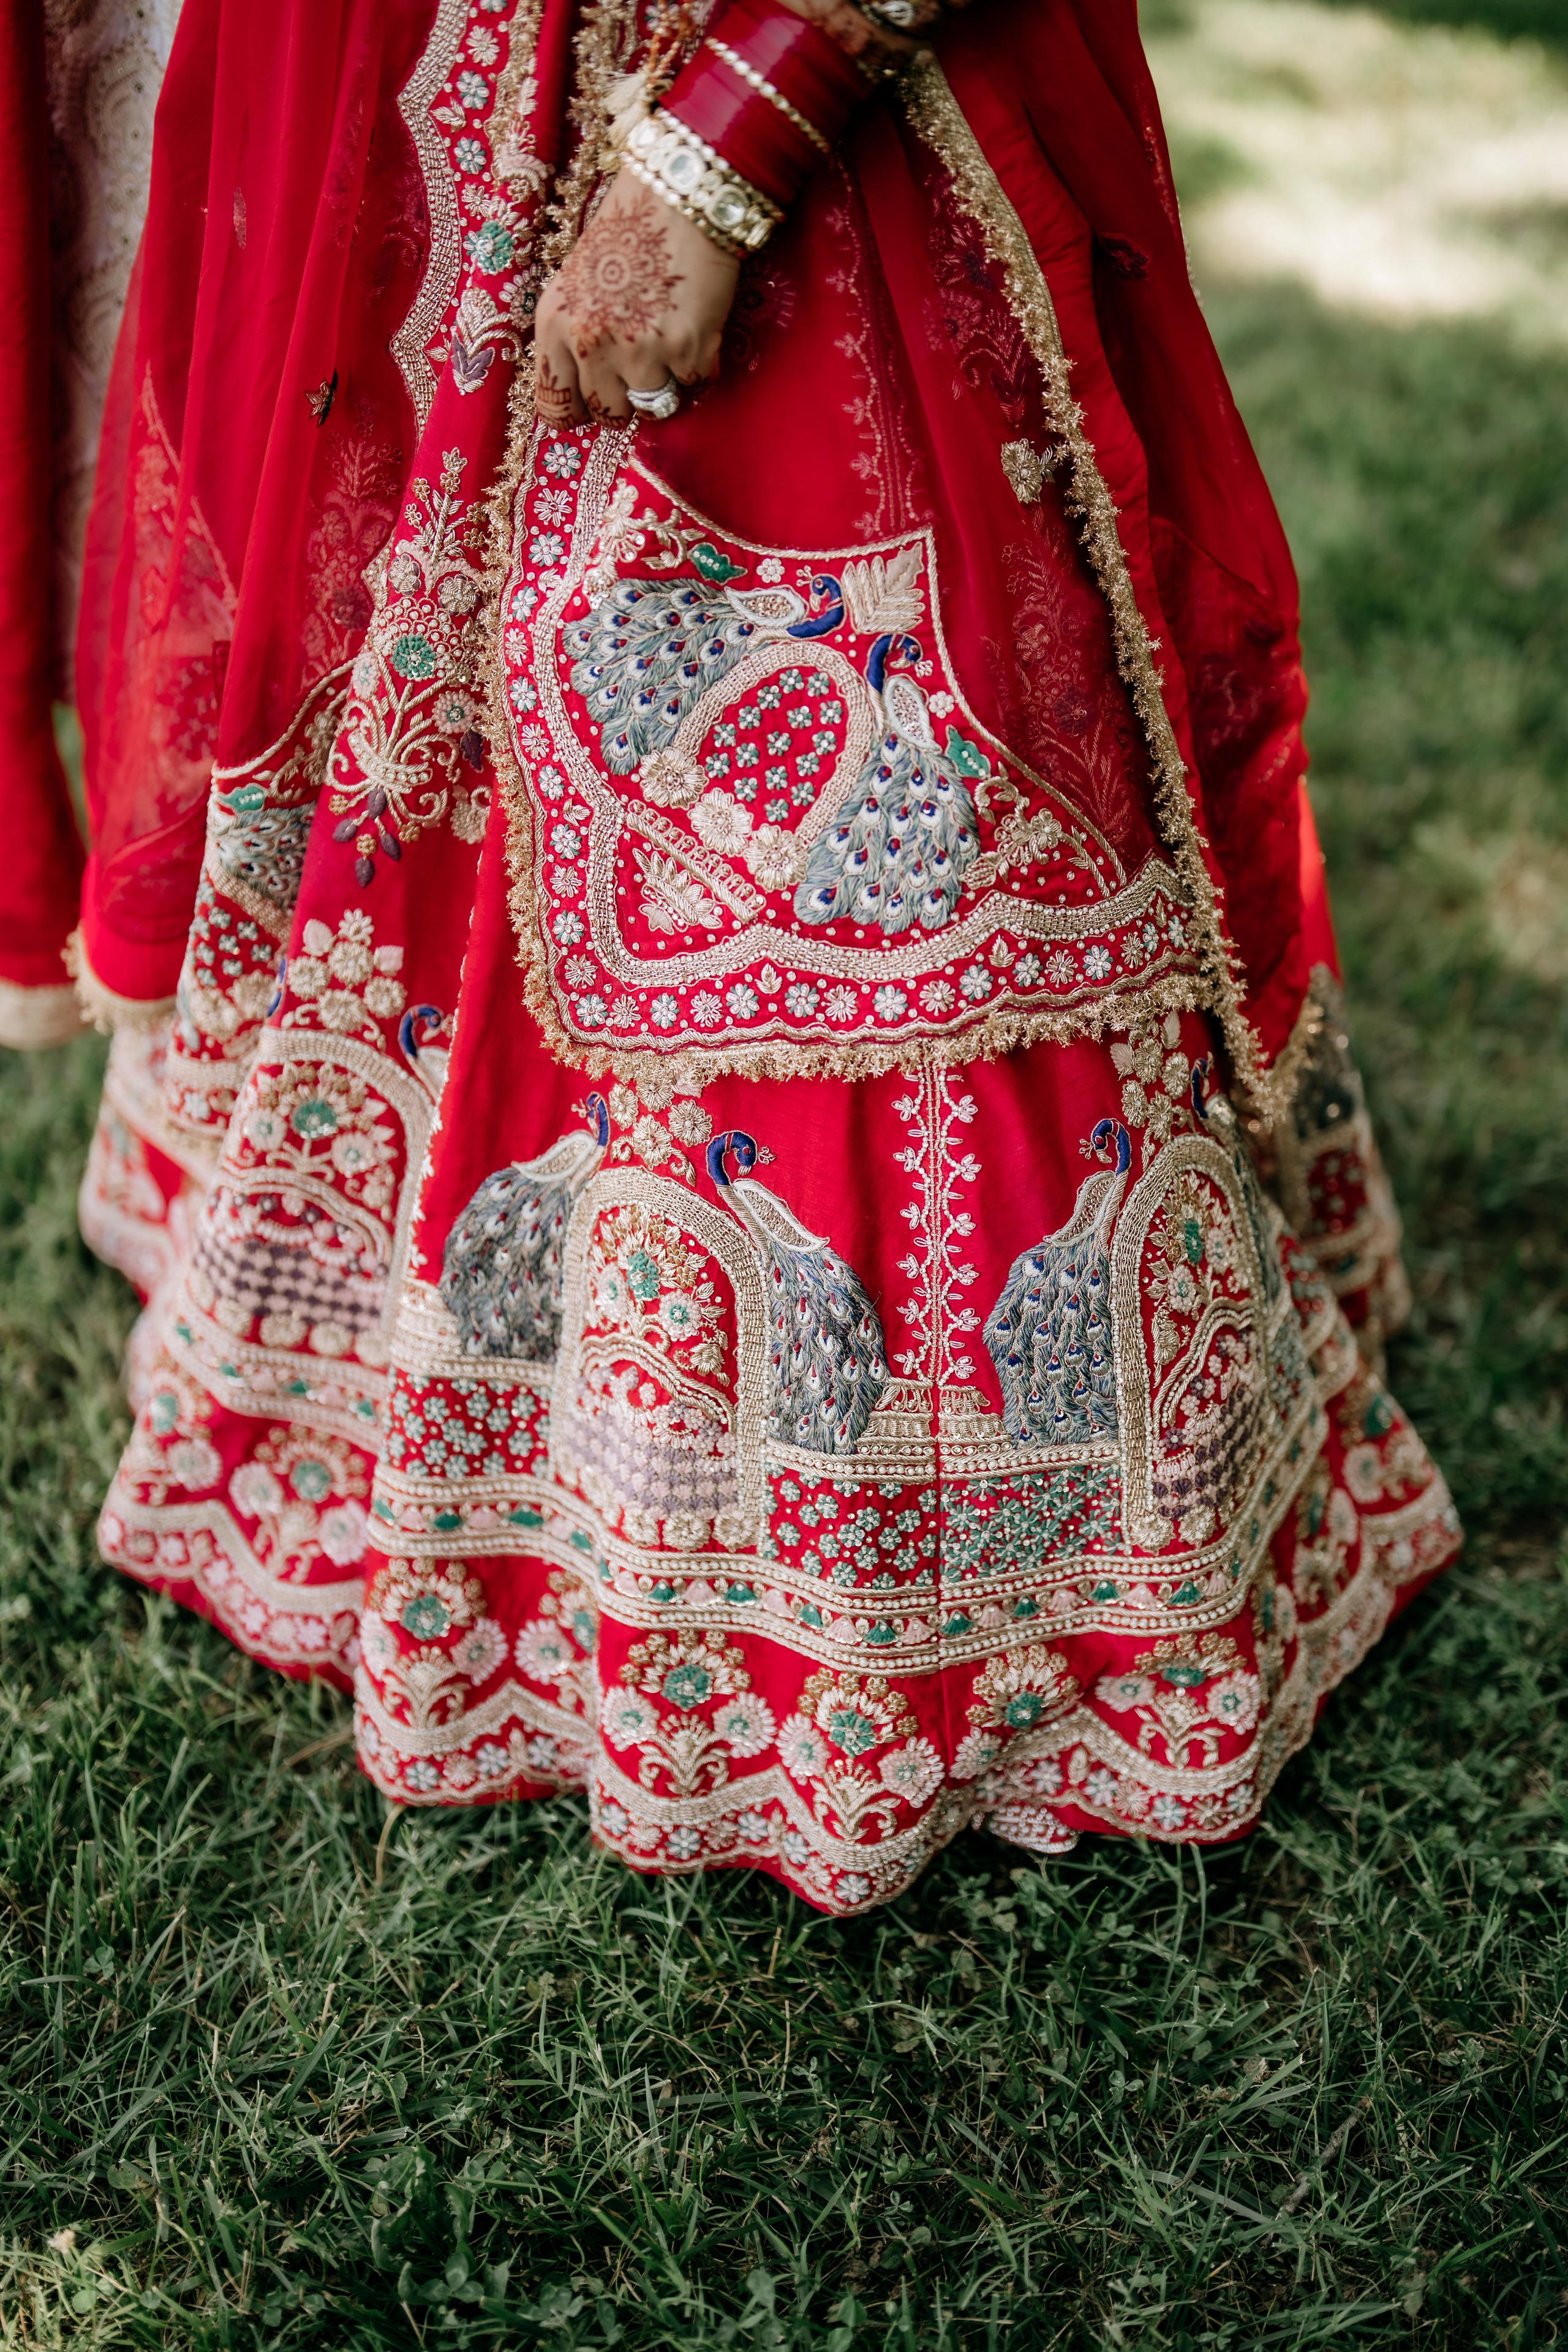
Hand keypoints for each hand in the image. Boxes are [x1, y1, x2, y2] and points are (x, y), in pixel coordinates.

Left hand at [532, 171, 738, 425]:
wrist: (678, 190)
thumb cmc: (629, 228)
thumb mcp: (577, 280)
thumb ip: (574, 333)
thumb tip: (587, 385)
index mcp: (555, 324)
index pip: (554, 406)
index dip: (579, 410)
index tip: (597, 400)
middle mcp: (590, 342)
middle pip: (606, 413)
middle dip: (627, 397)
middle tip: (644, 365)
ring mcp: (639, 350)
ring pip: (653, 406)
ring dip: (667, 382)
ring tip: (672, 340)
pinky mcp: (685, 349)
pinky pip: (694, 383)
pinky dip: (700, 363)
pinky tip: (697, 325)